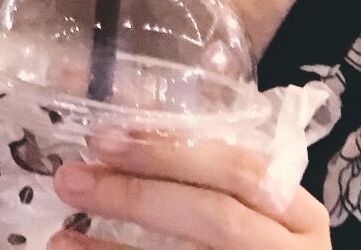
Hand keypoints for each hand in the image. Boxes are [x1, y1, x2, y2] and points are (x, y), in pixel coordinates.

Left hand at [49, 133, 328, 248]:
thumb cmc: (255, 235)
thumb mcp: (250, 202)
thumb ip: (204, 169)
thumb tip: (121, 124)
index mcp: (297, 212)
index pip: (238, 169)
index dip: (170, 151)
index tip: (106, 136)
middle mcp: (288, 248)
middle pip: (215, 215)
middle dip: (139, 191)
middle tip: (74, 176)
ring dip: (117, 237)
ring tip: (63, 222)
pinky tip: (70, 246)